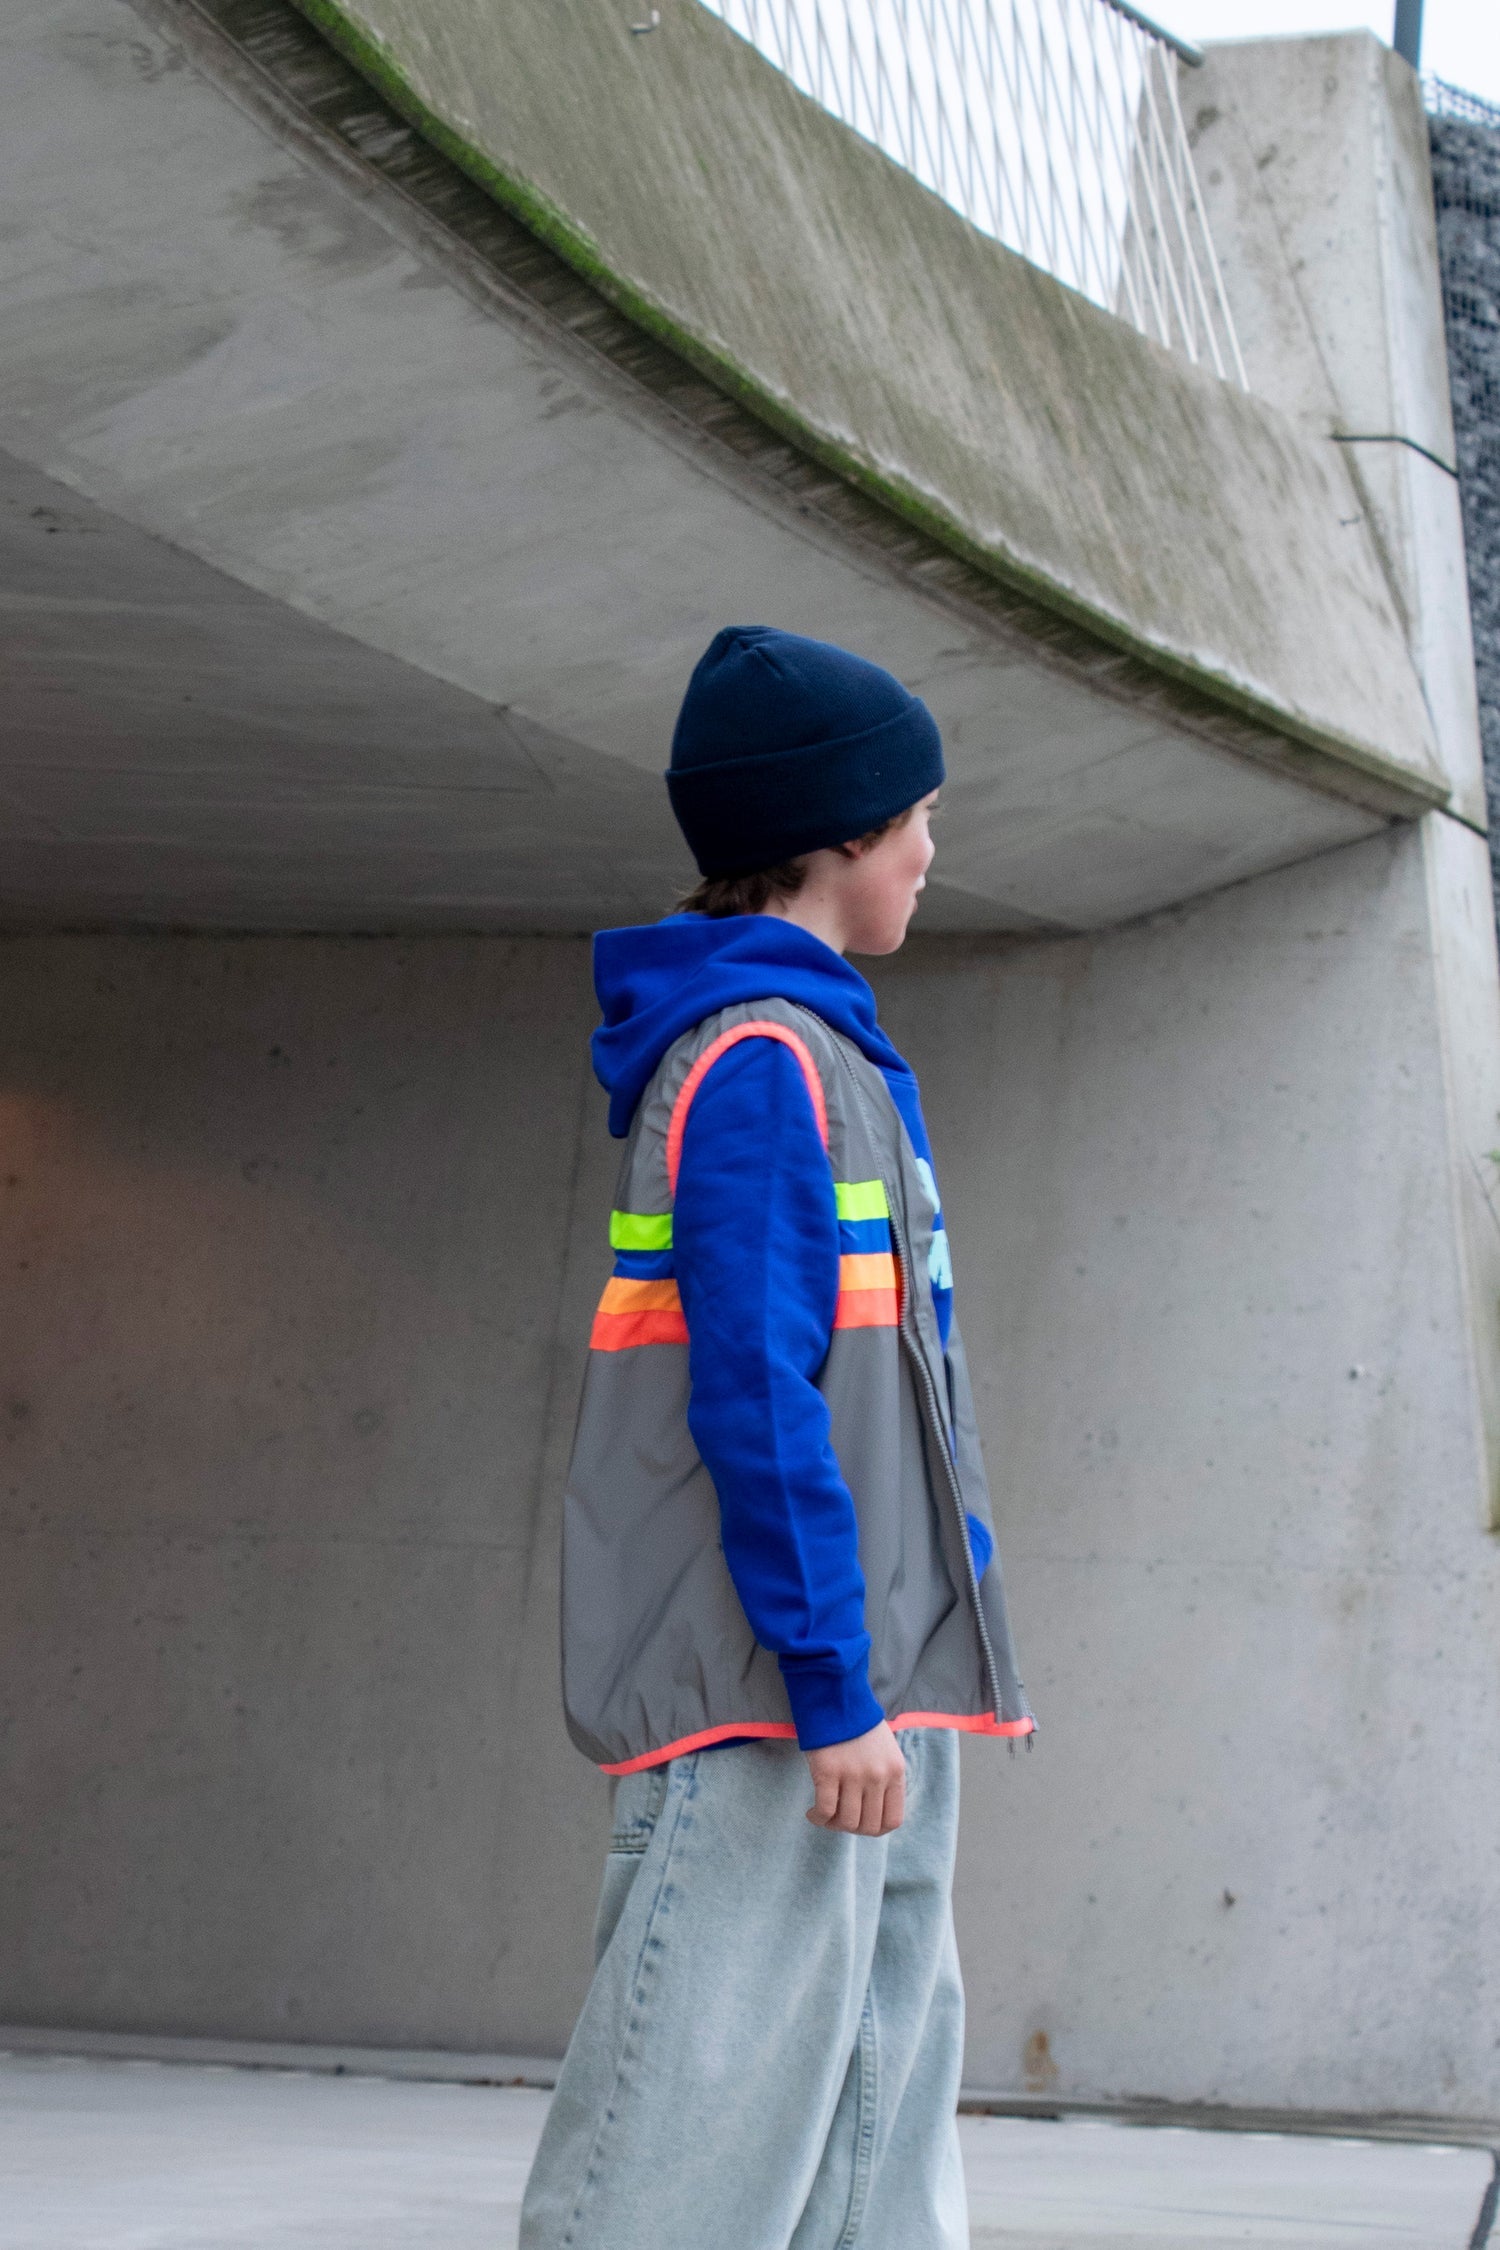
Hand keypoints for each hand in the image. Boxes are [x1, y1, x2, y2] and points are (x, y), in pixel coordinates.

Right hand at [805, 1720, 905, 1835]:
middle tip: (838, 1818)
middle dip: (851, 1828)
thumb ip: (883, 1779)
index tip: (859, 1821)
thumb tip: (872, 1811)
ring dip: (832, 1825)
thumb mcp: (885, 1751)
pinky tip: (812, 1812)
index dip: (874, 1829)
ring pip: (846, 1822)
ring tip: (823, 1814)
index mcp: (895, 1772)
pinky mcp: (828, 1771)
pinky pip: (825, 1810)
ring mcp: (853, 1775)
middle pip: (868, 1826)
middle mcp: (878, 1776)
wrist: (836, 1696)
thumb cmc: (858, 1724)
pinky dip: (817, 1818)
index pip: (892, 1820)